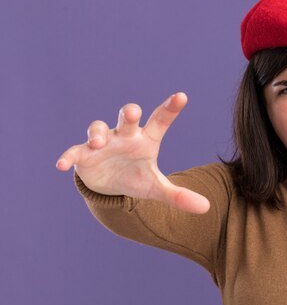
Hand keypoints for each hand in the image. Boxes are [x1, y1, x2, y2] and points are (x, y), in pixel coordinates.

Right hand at [56, 93, 209, 213]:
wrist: (109, 186)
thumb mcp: (157, 188)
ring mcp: (102, 143)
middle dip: (127, 113)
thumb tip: (206, 208)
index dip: (170, 109)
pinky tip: (61, 165)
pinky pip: (74, 151)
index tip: (182, 96)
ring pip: (98, 129)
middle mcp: (124, 136)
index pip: (160, 121)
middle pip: (125, 118)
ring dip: (97, 134)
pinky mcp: (83, 155)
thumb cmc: (135, 178)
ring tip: (98, 143)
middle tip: (130, 113)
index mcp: (145, 140)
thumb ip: (179, 196)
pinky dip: (68, 156)